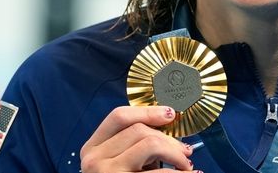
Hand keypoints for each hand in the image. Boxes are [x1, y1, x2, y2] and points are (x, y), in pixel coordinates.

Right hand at [80, 105, 196, 172]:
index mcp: (92, 148)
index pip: (119, 116)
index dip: (147, 111)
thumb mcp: (115, 163)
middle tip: (185, 151)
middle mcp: (94, 159)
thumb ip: (130, 146)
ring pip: (150, 144)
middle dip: (168, 138)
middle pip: (139, 130)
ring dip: (176, 153)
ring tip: (186, 165)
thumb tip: (167, 128)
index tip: (170, 114)